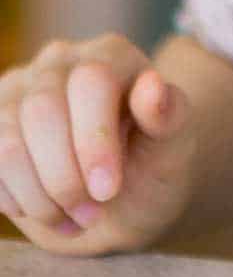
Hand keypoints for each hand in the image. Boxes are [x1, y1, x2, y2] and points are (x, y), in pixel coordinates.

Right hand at [0, 34, 195, 255]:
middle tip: (92, 214)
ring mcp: (19, 90)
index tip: (107, 190)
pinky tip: (46, 211)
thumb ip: (169, 117)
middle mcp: (60, 62)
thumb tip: (154, 86)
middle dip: (65, 177)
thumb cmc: (149, 169)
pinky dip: (15, 198)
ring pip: (6, 141)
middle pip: (42, 111)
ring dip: (39, 196)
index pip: (91, 82)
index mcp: (112, 56)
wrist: (118, 201)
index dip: (94, 140)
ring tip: (74, 220)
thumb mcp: (172, 151)